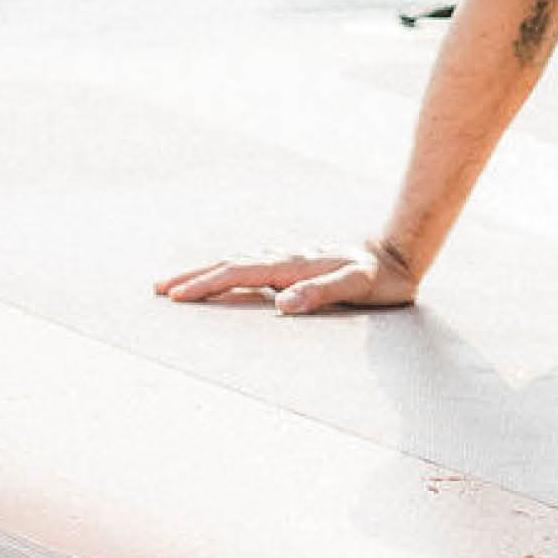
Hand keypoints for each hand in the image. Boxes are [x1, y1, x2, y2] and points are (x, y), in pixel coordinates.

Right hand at [154, 242, 418, 315]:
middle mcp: (285, 259)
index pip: (238, 274)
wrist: (398, 254)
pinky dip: (229, 270)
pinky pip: (252, 266)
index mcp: (291, 265)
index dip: (207, 285)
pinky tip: (224, 276)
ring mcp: (289, 259)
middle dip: (193, 277)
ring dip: (207, 272)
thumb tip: (282, 303)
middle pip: (229, 264)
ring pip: (238, 263)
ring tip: (180, 283)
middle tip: (159, 289)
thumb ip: (321, 293)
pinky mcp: (295, 264)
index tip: (177, 296)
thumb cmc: (379, 278)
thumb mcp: (355, 287)